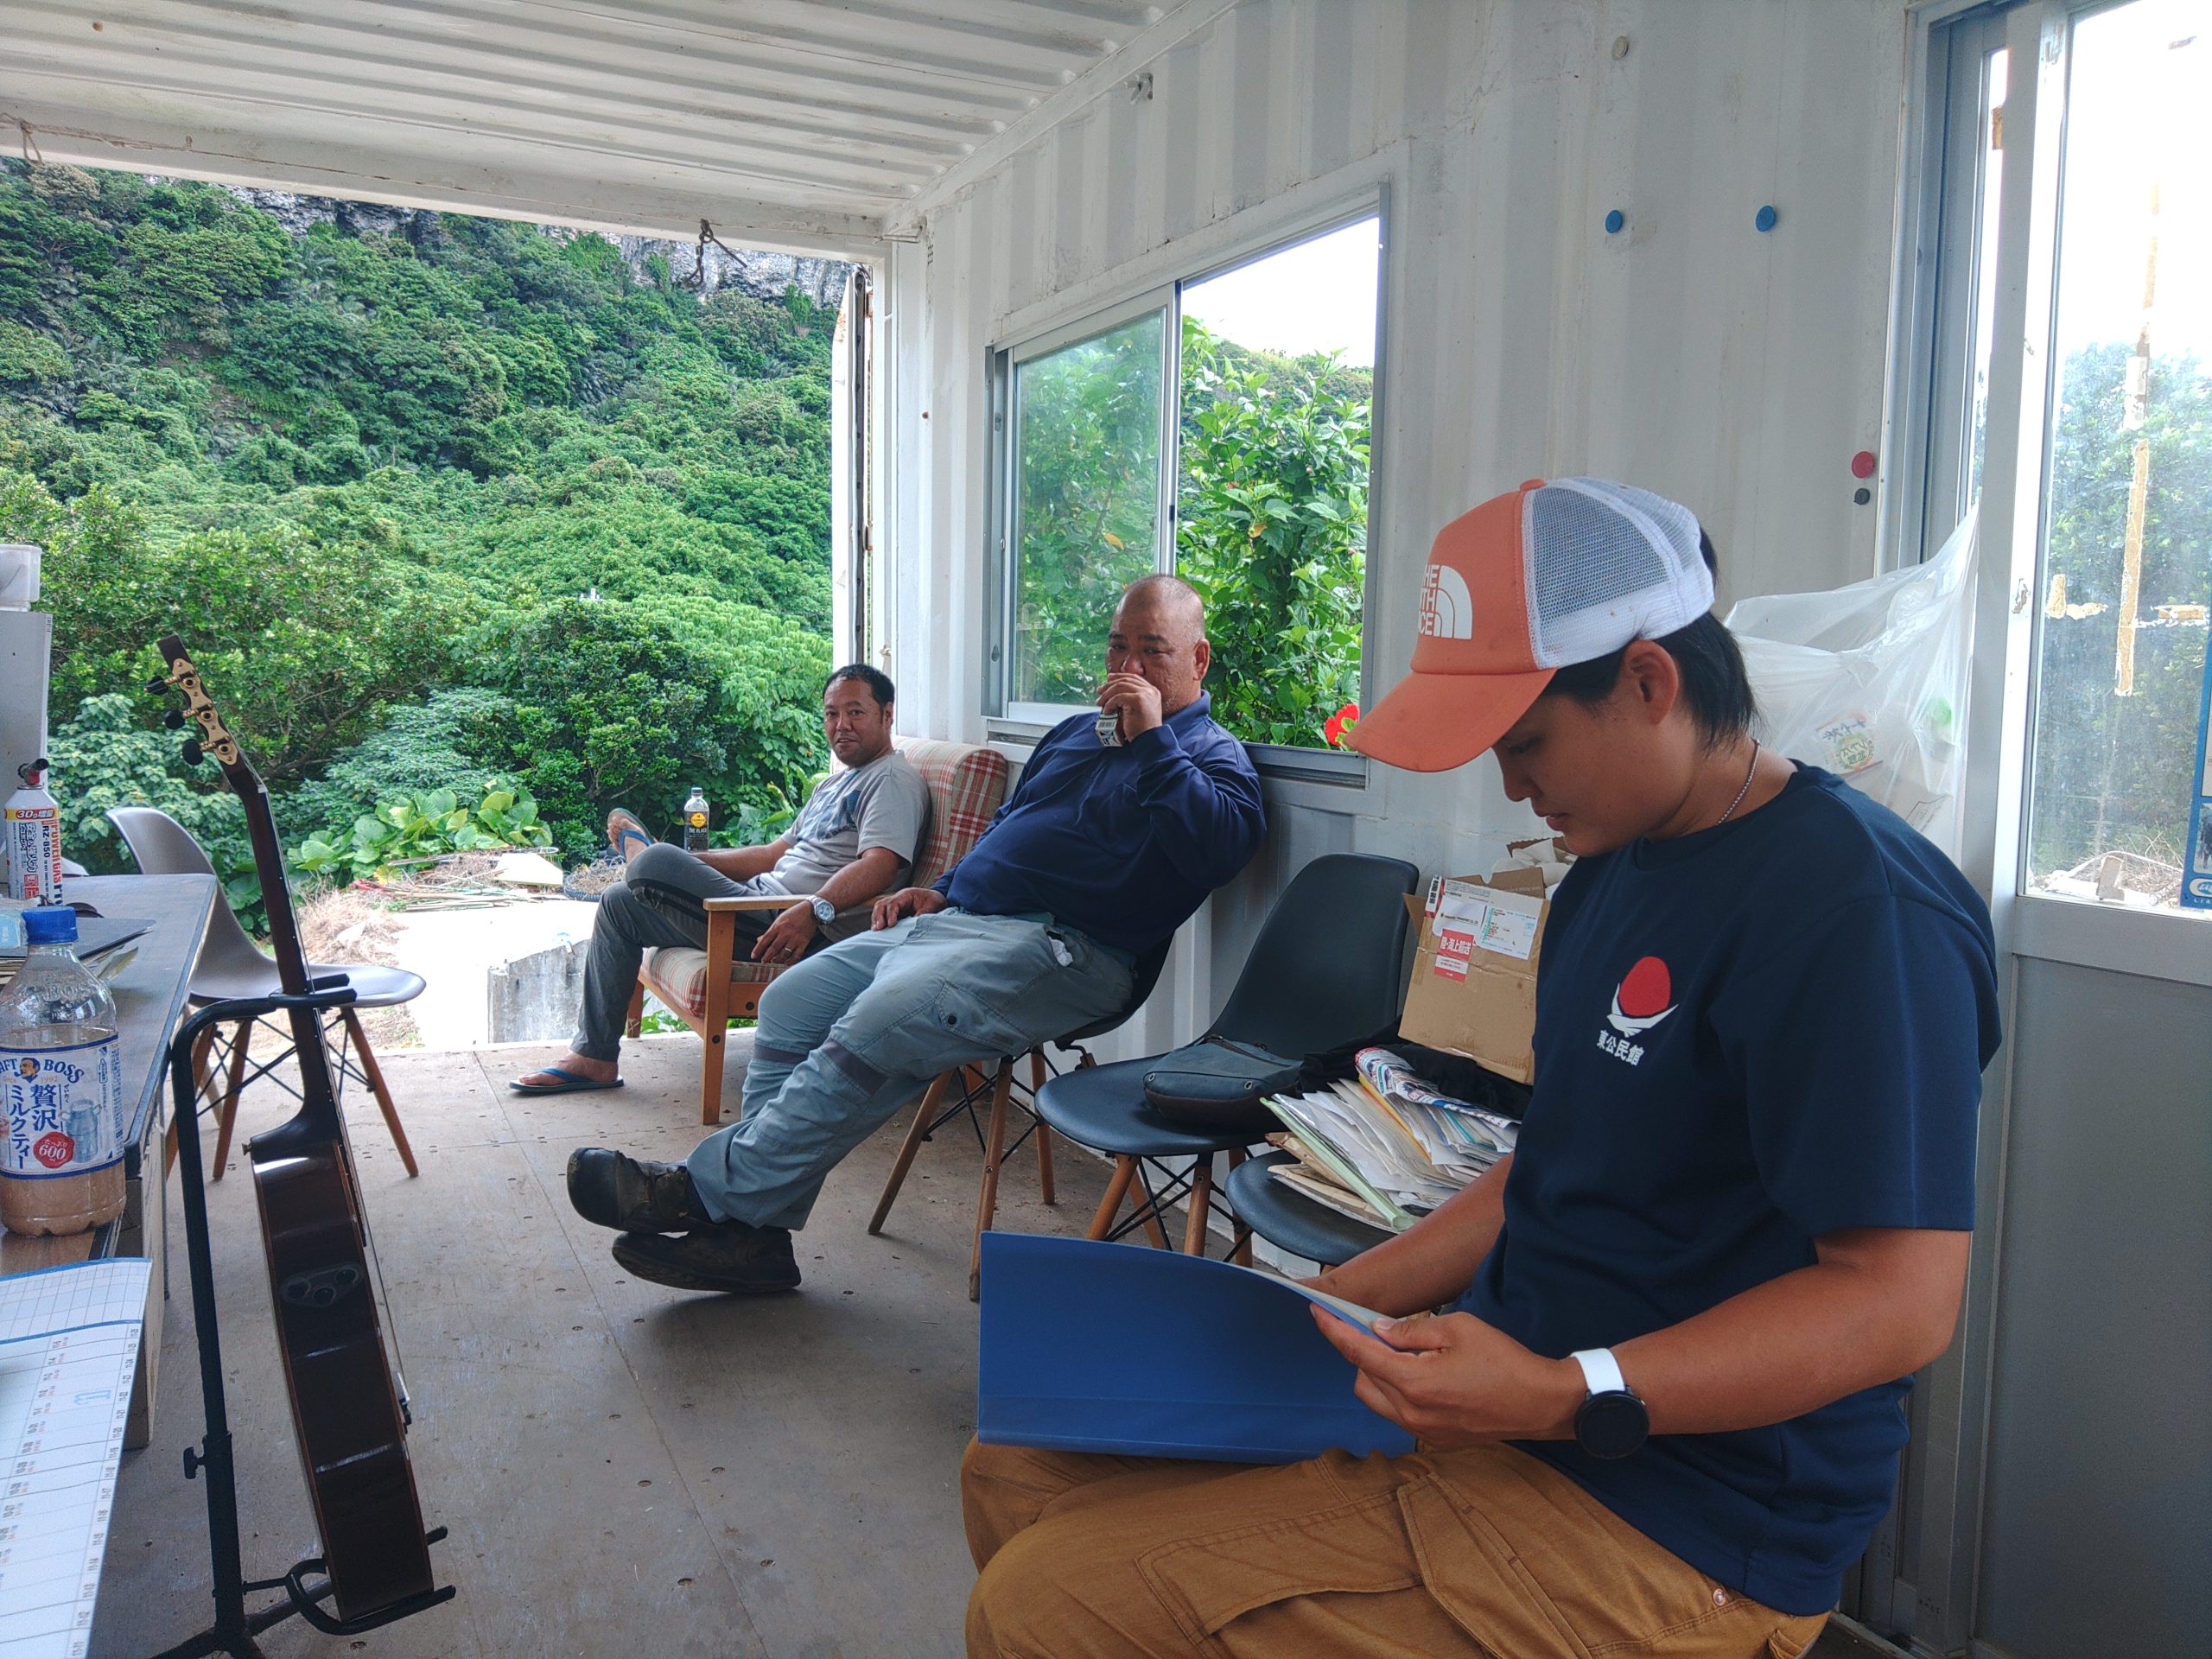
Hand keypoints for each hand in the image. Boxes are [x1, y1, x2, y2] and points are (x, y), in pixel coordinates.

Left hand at [751, 902, 818, 964]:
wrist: (812, 910)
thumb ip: (770, 931)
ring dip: (777, 960)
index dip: (757, 949)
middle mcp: (786, 933)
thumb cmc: (795, 914)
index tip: (753, 956)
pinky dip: (790, 961)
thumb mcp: (779, 919)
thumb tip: (759, 939)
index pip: (764, 940)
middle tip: (763, 961)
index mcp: (778, 926)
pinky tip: (786, 963)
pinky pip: (796, 956)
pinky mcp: (804, 942)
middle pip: (773, 949)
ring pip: (784, 954)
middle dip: (766, 957)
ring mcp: (795, 939)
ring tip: (774, 961)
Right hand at [871, 885, 948, 929]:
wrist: (937, 900)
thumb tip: (914, 924)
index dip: (890, 913)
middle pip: (881, 905)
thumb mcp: (933, 906)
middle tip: (878, 928)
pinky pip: (884, 917)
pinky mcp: (896, 914)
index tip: (891, 925)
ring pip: (880, 911)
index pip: (893, 902)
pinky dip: (880, 924)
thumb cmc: (935, 901)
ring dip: (877, 920)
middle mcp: (898, 899)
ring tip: (877, 931)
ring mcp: (895, 907)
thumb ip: (924, 914)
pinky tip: (880, 932)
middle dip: (878, 916)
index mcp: (906, 895)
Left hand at [1098, 672, 1163, 739]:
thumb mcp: (1140, 710)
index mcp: (1152, 691)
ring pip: (1120, 687)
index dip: (1120, 676)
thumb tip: (1113, 694)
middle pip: (1125, 681)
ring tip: (1100, 703)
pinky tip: (1106, 711)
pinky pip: (1118, 697)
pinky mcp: (1138, 700)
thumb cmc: (1142, 730)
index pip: (1133, 678)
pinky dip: (1109, 704)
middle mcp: (1150, 690)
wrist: (1149, 740)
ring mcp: (1145, 694)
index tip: (1108, 679)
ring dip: (1107, 695)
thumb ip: (1132, 700)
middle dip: (1110, 685)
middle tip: (1099, 691)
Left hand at [1310, 1307, 1584, 1448]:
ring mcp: (1423, 1432)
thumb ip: (1411, 1331)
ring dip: (1379, 1375)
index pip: (1359, 1354)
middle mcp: (1412, 1414)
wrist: (1542, 1404)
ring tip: (1408, 1354)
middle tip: (1384, 1331)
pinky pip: (1400, 1414)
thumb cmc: (1505, 1361)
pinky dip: (1399, 1392)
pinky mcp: (1436, 1440)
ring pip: (1378, 1400)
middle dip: (1363, 1353)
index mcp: (1414, 1383)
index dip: (1334, 1331)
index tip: (1317, 1313)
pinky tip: (1424, 1375)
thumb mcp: (1458, 1328)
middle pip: (1363, 1380)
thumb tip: (1379, 1330)